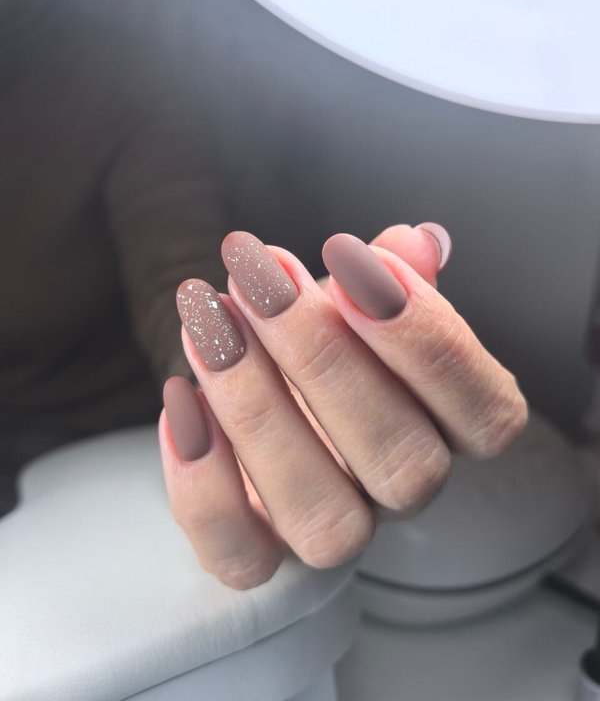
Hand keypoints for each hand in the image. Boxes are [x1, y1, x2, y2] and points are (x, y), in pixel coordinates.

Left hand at [159, 224, 526, 588]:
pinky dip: (204, 484)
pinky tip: (181, 398)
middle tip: (262, 275)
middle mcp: (400, 490)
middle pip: (404, 462)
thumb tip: (417, 241)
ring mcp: (332, 534)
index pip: (487, 414)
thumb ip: (391, 278)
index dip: (430, 339)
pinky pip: (239, 559)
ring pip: (324, 519)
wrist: (263, 406)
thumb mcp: (357, 302)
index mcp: (447, 428)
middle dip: (325, 357)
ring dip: (259, 410)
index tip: (352, 259)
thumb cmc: (322, 347)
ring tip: (211, 321)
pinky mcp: (258, 560)